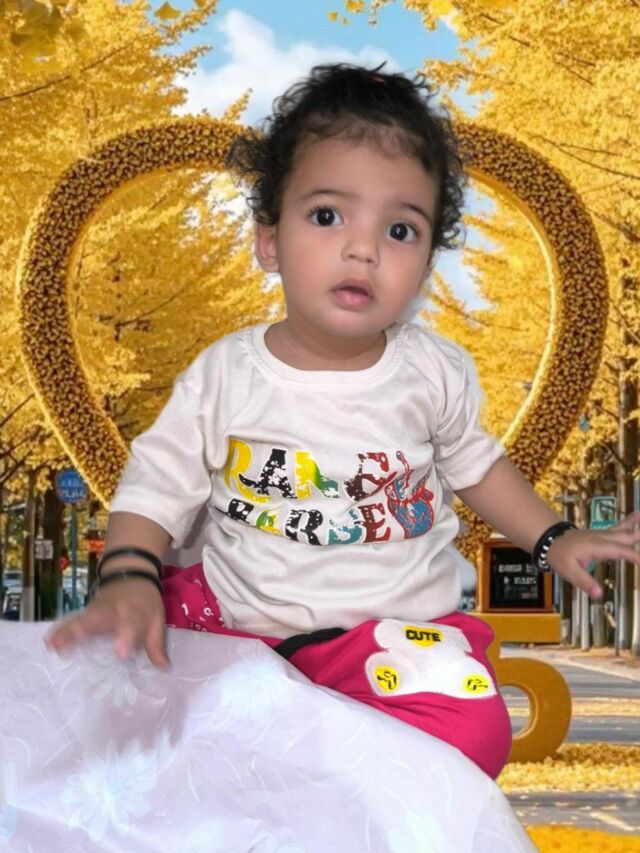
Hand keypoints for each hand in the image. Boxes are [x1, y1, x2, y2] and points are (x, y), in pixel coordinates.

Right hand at [45, 576, 169, 669]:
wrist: (132, 574)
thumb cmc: (146, 601)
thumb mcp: (157, 619)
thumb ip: (157, 644)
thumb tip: (164, 668)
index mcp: (133, 613)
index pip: (130, 625)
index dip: (126, 638)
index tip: (120, 653)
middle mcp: (112, 611)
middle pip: (98, 620)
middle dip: (86, 631)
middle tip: (73, 643)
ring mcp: (96, 610)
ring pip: (80, 620)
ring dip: (67, 632)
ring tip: (54, 646)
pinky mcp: (86, 612)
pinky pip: (73, 621)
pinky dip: (61, 630)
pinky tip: (48, 642)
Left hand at [546, 511, 639, 598]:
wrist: (550, 540)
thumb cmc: (559, 556)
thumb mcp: (568, 571)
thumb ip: (584, 581)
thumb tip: (599, 594)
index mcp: (596, 546)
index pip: (619, 550)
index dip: (634, 555)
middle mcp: (602, 538)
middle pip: (624, 537)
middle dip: (638, 537)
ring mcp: (602, 534)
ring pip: (623, 530)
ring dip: (636, 527)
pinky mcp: (602, 535)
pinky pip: (618, 527)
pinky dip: (629, 522)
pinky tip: (637, 515)